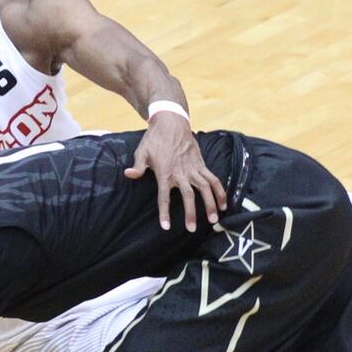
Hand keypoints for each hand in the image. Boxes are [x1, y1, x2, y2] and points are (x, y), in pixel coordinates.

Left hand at [124, 113, 226, 231]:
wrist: (171, 122)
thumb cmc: (154, 139)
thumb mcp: (142, 152)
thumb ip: (138, 166)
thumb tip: (128, 174)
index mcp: (165, 173)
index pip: (164, 197)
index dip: (165, 212)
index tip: (166, 227)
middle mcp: (181, 173)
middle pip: (188, 196)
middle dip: (191, 213)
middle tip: (192, 229)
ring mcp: (194, 169)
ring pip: (205, 189)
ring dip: (210, 204)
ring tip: (214, 220)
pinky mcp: (202, 165)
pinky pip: (213, 180)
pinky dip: (220, 192)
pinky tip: (223, 204)